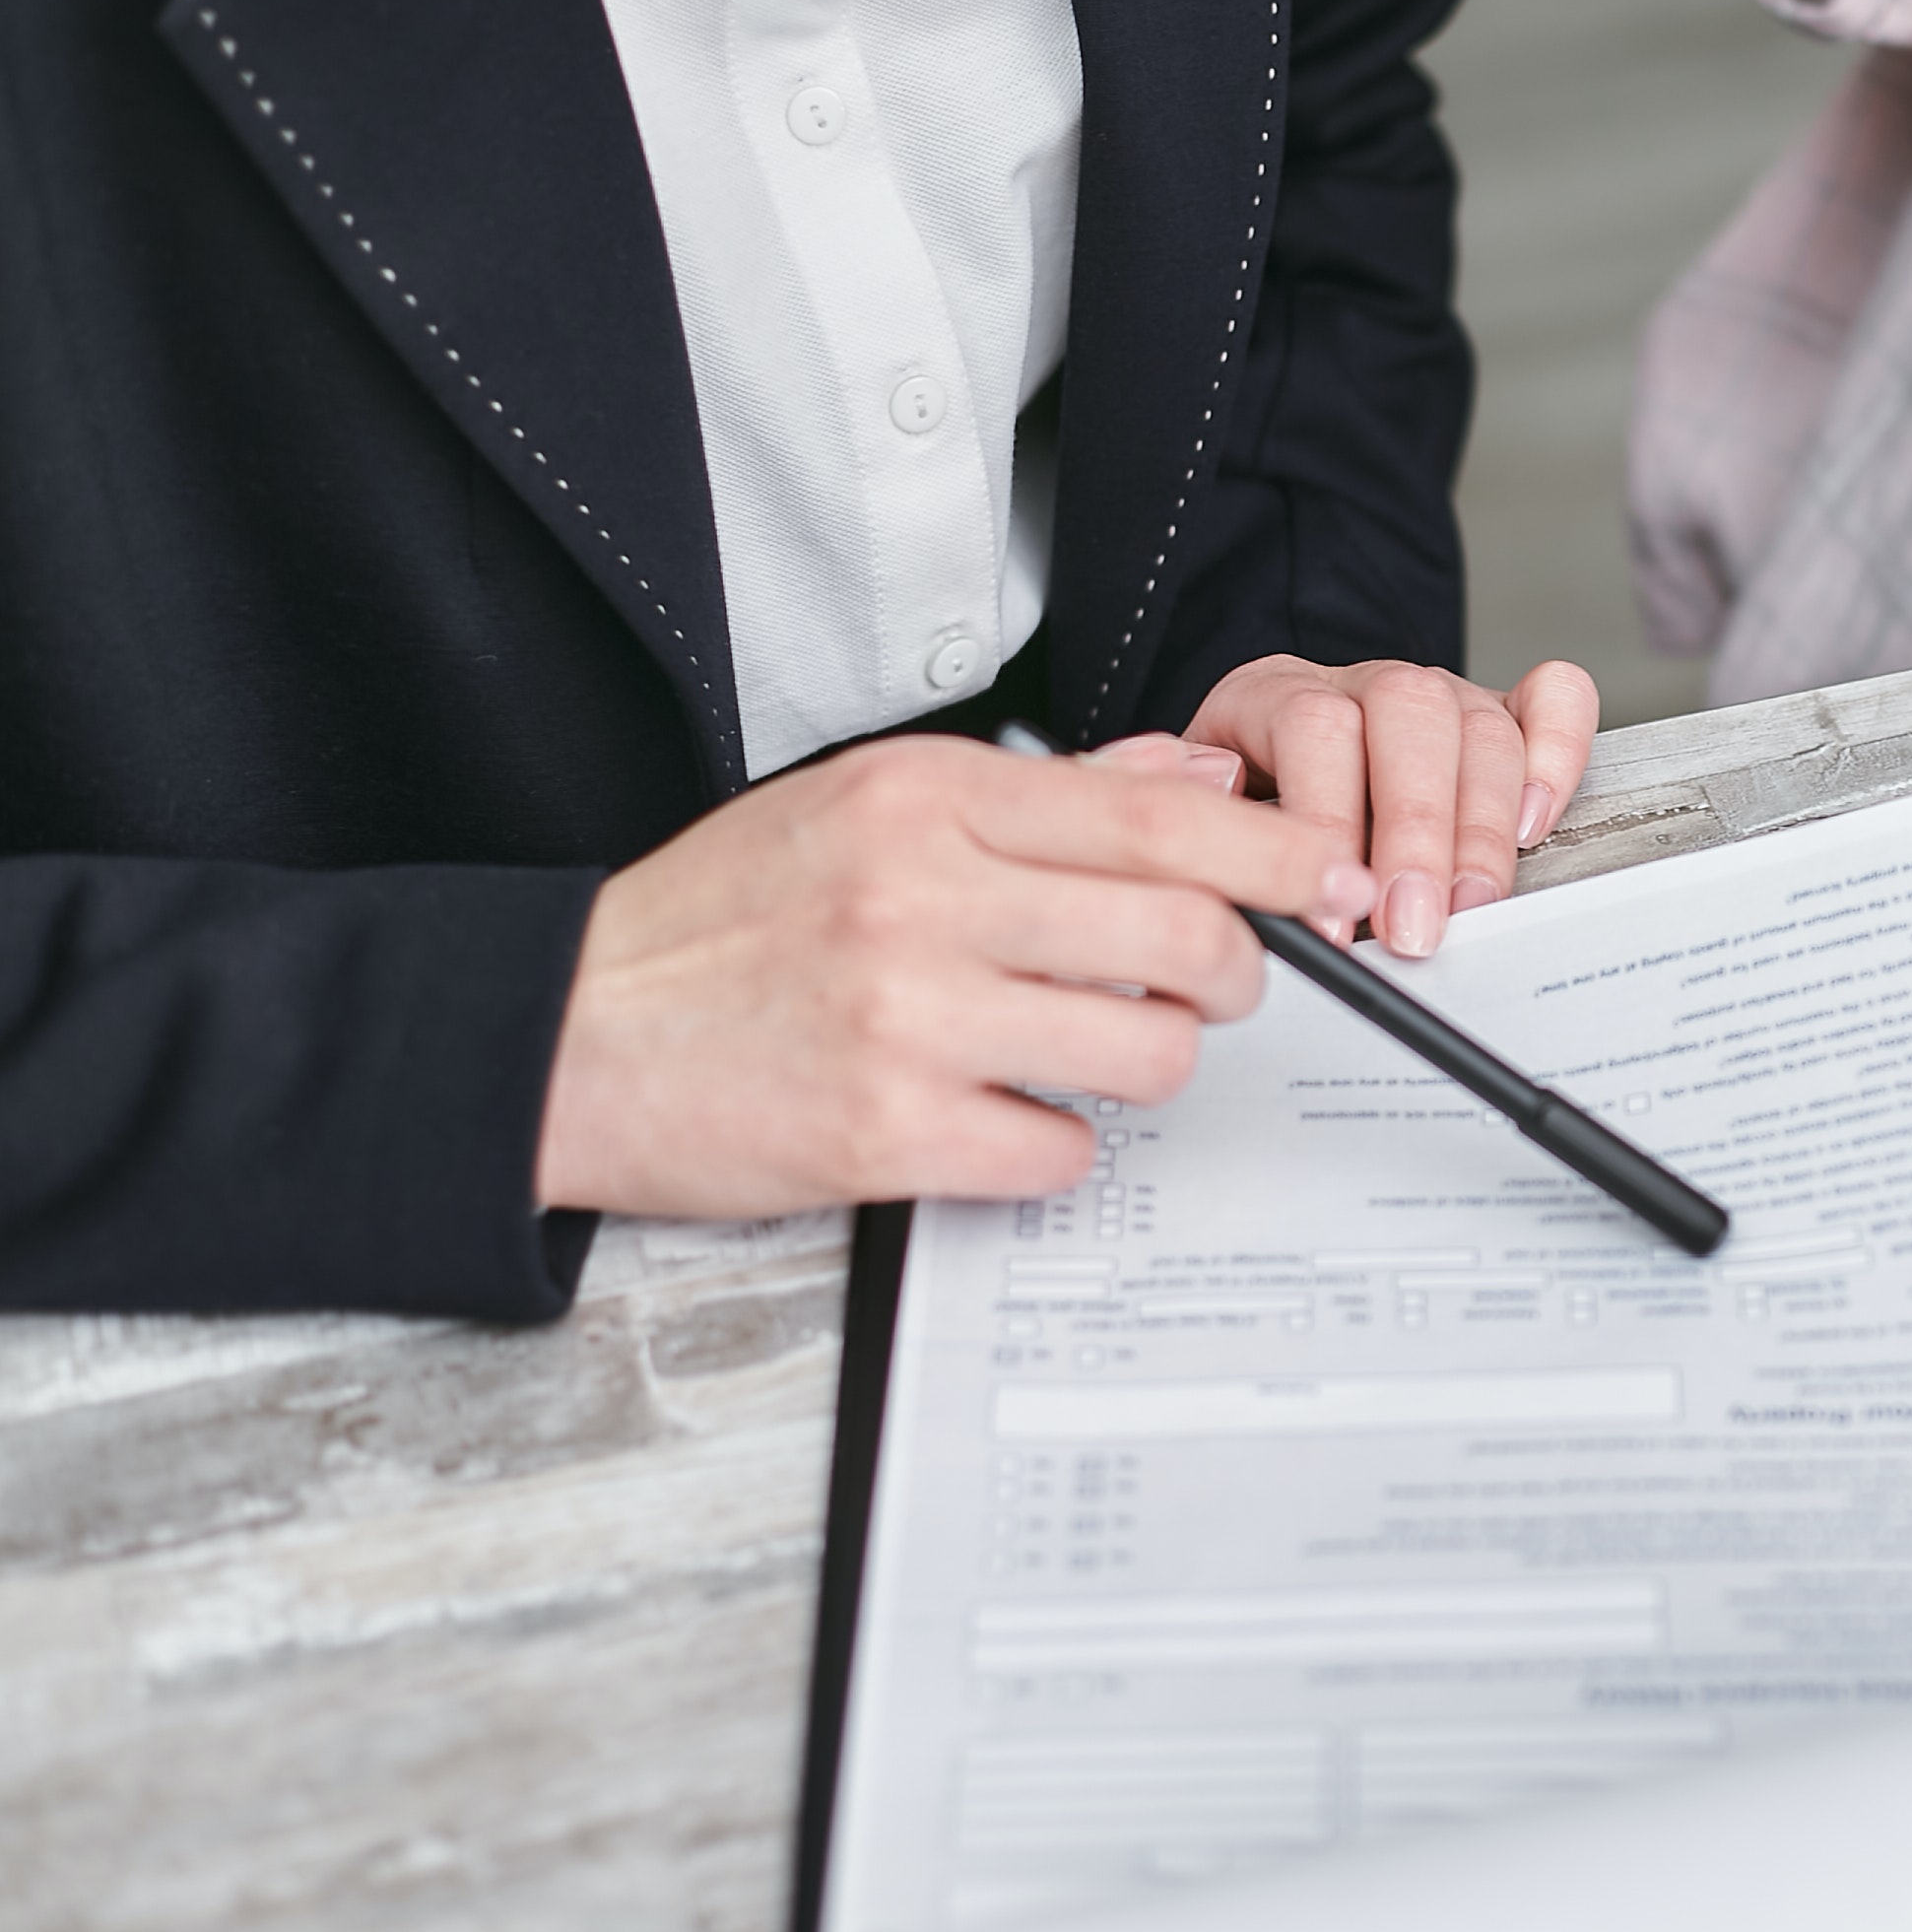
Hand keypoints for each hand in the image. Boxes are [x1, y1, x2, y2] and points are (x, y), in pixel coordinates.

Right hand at [535, 736, 1377, 1217]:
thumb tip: (1200, 782)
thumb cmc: (723, 919)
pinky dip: (1056, 1145)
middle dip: (1235, 975)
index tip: (1330, 881)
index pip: (1159, 818)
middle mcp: (922, 894)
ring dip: (1148, 1064)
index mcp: (926, 798)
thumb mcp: (866, 807)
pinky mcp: (885, 1132)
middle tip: (1212, 988)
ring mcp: (906, 1017)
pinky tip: (1001, 1117)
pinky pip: (1060, 1150)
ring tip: (1086, 1050)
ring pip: (1146, 1050)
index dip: (1277, 855)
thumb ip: (1043, 795)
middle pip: (1186, 936)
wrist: (562, 1032)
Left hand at [1182, 657, 1599, 957]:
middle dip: (1416, 834)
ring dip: (1482, 828)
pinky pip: (1555, 699)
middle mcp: (1365, 684)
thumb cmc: (1239, 816)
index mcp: (1275, 693)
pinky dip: (1557, 757)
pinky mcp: (1503, 713)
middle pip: (1408, 717)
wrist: (1269, 773)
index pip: (1313, 729)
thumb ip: (1206, 828)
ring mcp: (1442, 694)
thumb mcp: (1198, 821)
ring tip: (1468, 908)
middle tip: (1411, 928)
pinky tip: (1535, 825)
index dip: (1327, 825)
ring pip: (1481, 725)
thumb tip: (1238, 850)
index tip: (1331, 919)